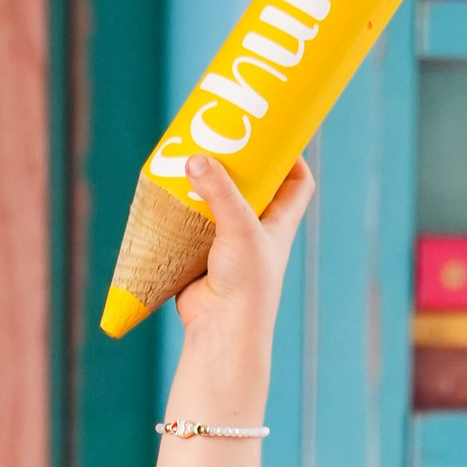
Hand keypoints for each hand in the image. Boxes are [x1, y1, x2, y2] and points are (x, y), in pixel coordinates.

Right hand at [171, 154, 314, 368]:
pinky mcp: (201, 256)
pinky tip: (168, 192)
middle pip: (254, 187)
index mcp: (279, 223)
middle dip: (238, 163)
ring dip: (205, 184)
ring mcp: (229, 245)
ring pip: (218, 204)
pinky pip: (191, 225)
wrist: (221, 332)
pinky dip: (181, 209)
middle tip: (218, 136)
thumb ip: (220, 191)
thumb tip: (195, 157)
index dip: (291, 156)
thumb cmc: (246, 284)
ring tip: (188, 157)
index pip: (298, 183)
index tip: (272, 134)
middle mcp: (257, 232)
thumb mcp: (240, 229)